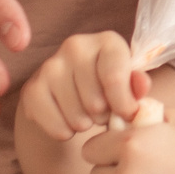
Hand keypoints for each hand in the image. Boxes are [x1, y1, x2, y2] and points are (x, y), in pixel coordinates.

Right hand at [19, 31, 143, 140]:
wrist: (72, 87)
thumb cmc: (109, 84)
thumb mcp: (129, 82)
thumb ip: (137, 85)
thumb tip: (142, 85)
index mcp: (107, 41)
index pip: (114, 78)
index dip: (123, 105)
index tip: (126, 114)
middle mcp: (75, 46)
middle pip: (96, 102)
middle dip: (104, 115)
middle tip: (103, 111)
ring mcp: (50, 66)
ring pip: (76, 117)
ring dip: (85, 125)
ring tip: (87, 115)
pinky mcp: (31, 88)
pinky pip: (55, 126)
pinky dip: (65, 132)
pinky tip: (69, 122)